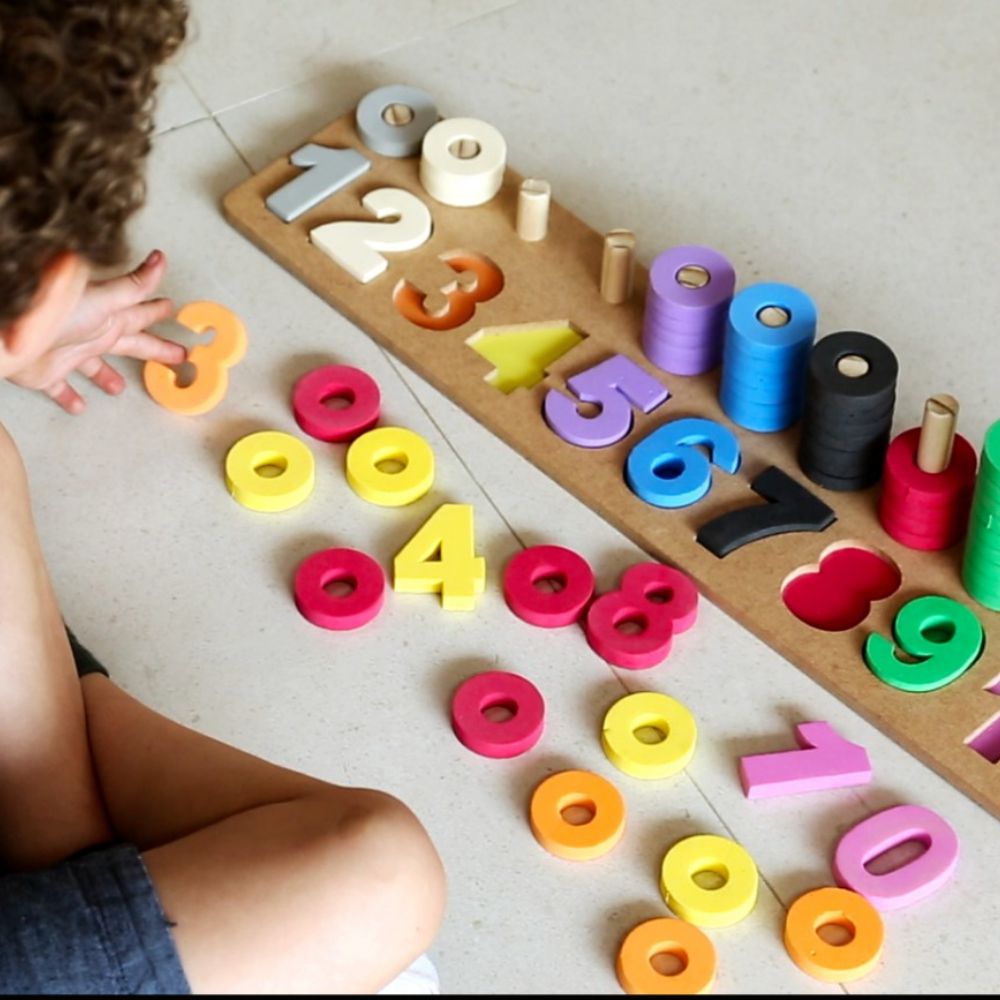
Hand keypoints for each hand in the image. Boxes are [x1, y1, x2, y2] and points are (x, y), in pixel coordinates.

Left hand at [9, 249, 186, 413]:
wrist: (14, 339)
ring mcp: (69, 352)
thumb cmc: (55, 316)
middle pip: (129, 344)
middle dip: (153, 349)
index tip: (171, 309)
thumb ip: (133, 286)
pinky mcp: (48, 372)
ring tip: (119, 387)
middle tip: (175, 354)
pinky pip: (62, 387)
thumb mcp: (103, 299)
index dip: (157, 312)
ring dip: (108, 376)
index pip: (140, 314)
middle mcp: (89, 333)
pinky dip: (70, 396)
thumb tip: (158, 261)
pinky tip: (78, 405)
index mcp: (106, 316)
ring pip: (95, 367)